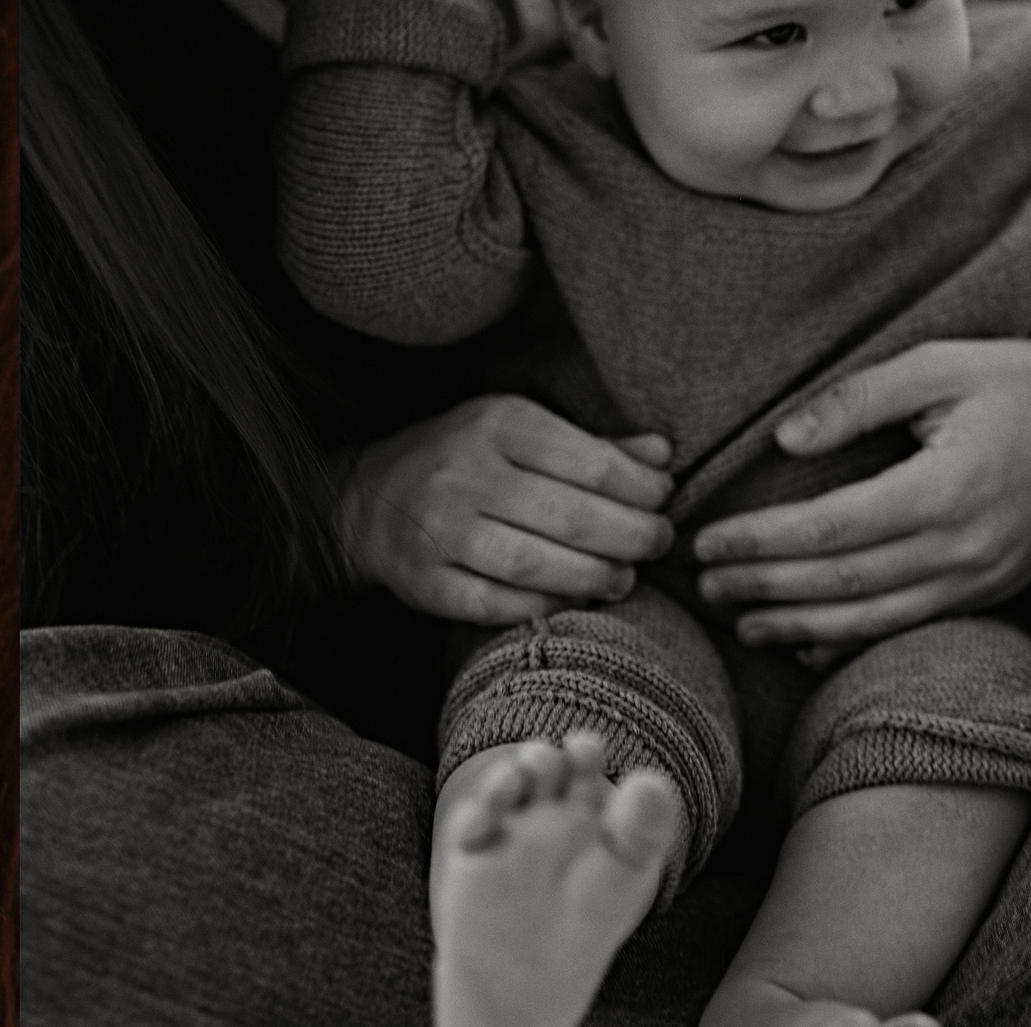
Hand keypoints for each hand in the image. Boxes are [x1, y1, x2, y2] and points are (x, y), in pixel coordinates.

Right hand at [340, 396, 674, 623]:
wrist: (368, 498)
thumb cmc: (463, 459)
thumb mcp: (519, 431)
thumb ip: (591, 446)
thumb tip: (662, 458)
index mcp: (496, 424)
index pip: (590, 463)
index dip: (642, 490)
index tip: (662, 501)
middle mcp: (464, 474)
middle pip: (571, 518)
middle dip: (632, 537)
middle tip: (656, 545)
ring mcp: (440, 530)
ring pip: (535, 564)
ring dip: (595, 578)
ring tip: (622, 579)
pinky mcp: (425, 580)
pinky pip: (496, 604)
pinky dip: (543, 607)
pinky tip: (572, 602)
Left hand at [692, 306, 1030, 650]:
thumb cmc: (1013, 377)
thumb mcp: (936, 364)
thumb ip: (856, 399)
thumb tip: (783, 441)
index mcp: (947, 489)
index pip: (830, 528)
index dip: (760, 542)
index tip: (704, 543)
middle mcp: (968, 546)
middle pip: (844, 581)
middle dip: (765, 589)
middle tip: (702, 588)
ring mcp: (986, 576)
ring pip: (876, 619)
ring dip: (800, 627)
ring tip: (739, 624)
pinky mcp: (995, 589)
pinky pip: (914, 626)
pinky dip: (854, 641)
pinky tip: (805, 646)